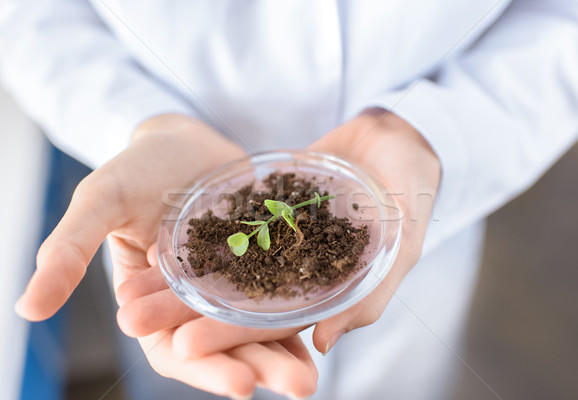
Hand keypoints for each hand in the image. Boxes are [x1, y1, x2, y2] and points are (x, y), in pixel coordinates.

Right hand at [14, 114, 316, 397]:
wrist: (182, 139)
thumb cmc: (135, 169)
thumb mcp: (101, 202)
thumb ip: (67, 250)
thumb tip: (27, 309)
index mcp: (153, 302)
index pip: (175, 350)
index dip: (205, 368)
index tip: (240, 385)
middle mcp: (196, 302)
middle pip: (228, 346)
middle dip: (262, 366)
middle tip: (301, 387)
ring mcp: (233, 283)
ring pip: (260, 325)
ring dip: (289, 349)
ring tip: (316, 372)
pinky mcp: (264, 259)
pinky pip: (285, 289)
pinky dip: (304, 307)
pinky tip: (330, 322)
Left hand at [117, 108, 438, 390]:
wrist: (397, 135)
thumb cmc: (411, 187)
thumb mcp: (404, 240)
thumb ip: (371, 292)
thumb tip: (321, 343)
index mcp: (324, 291)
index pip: (271, 323)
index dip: (230, 336)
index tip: (183, 347)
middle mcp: (294, 271)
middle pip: (233, 299)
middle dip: (184, 313)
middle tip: (134, 320)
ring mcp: (276, 239)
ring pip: (220, 265)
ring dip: (177, 279)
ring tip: (129, 287)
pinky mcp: (264, 207)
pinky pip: (224, 222)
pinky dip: (191, 235)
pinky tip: (154, 242)